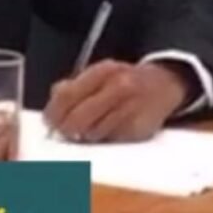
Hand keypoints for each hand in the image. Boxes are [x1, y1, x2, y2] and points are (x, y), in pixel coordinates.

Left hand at [43, 60, 189, 142]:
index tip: (48, 122)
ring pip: (92, 133)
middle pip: (78, 119)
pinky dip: (104, 139)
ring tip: (90, 128)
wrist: (164, 85)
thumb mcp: (99, 75)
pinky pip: (111, 141)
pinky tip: (108, 131)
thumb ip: (72, 87)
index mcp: (103, 71)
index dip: (53, 112)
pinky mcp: (140, 130)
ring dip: (86, 135)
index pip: (67, 95)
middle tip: (63, 132)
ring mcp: (130, 109)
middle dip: (66, 129)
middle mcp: (118, 88)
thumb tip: (52, 108)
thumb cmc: (124, 81)